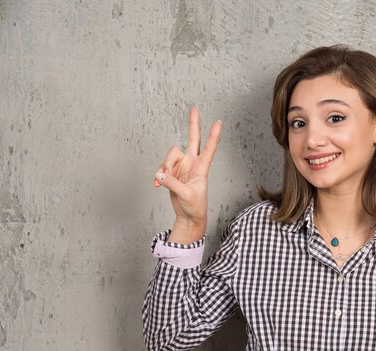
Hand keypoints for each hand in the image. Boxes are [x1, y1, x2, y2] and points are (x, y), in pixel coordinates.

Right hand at [154, 108, 221, 235]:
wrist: (189, 216)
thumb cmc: (195, 207)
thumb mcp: (186, 196)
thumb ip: (173, 184)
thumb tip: (160, 174)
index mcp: (202, 168)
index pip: (209, 149)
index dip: (213, 136)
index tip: (219, 122)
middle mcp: (192, 163)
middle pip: (192, 139)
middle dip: (193, 125)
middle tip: (194, 109)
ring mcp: (182, 167)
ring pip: (170, 155)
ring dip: (164, 166)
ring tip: (162, 180)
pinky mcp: (172, 173)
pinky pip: (161, 168)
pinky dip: (158, 176)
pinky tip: (157, 185)